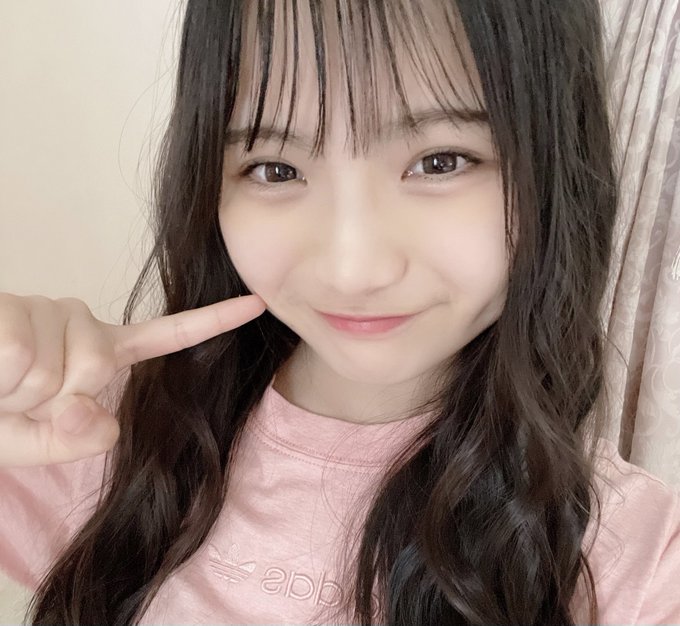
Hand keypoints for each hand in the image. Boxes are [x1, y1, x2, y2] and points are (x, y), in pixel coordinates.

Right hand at [0, 292, 266, 466]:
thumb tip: (97, 417)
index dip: (213, 321)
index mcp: (103, 353)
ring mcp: (51, 311)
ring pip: (57, 368)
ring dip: (18, 392)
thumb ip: (74, 440)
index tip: (256, 303)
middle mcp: (84, 323)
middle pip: (100, 369)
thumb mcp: (32, 443)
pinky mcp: (16, 307)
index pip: (167, 336)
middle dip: (54, 399)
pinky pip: (22, 357)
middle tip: (20, 397)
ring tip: (0, 381)